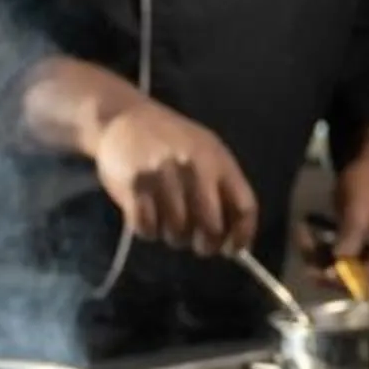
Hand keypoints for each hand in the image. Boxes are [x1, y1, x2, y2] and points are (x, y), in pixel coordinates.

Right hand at [89, 98, 257, 255]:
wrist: (124, 118)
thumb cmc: (172, 140)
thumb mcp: (206, 152)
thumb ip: (222, 188)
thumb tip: (232, 238)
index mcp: (218, 161)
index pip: (244, 207)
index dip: (242, 235)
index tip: (234, 250)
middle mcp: (194, 169)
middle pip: (211, 226)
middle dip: (207, 244)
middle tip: (198, 244)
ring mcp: (163, 178)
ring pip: (177, 231)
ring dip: (174, 236)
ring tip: (168, 221)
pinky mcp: (133, 187)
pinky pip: (146, 228)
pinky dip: (148, 230)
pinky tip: (148, 215)